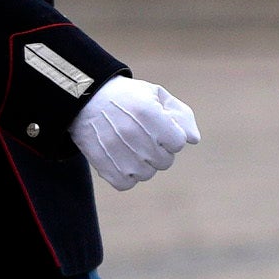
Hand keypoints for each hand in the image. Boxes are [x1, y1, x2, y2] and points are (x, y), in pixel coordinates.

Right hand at [74, 76, 200, 192]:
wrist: (85, 99)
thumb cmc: (127, 97)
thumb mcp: (156, 94)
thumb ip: (181, 114)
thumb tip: (193, 140)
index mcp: (149, 113)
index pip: (178, 142)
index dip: (172, 136)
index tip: (160, 128)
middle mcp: (133, 134)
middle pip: (164, 161)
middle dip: (160, 150)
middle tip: (145, 137)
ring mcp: (117, 151)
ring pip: (146, 174)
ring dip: (144, 164)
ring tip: (132, 147)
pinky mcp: (102, 165)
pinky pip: (126, 183)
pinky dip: (127, 176)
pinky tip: (123, 160)